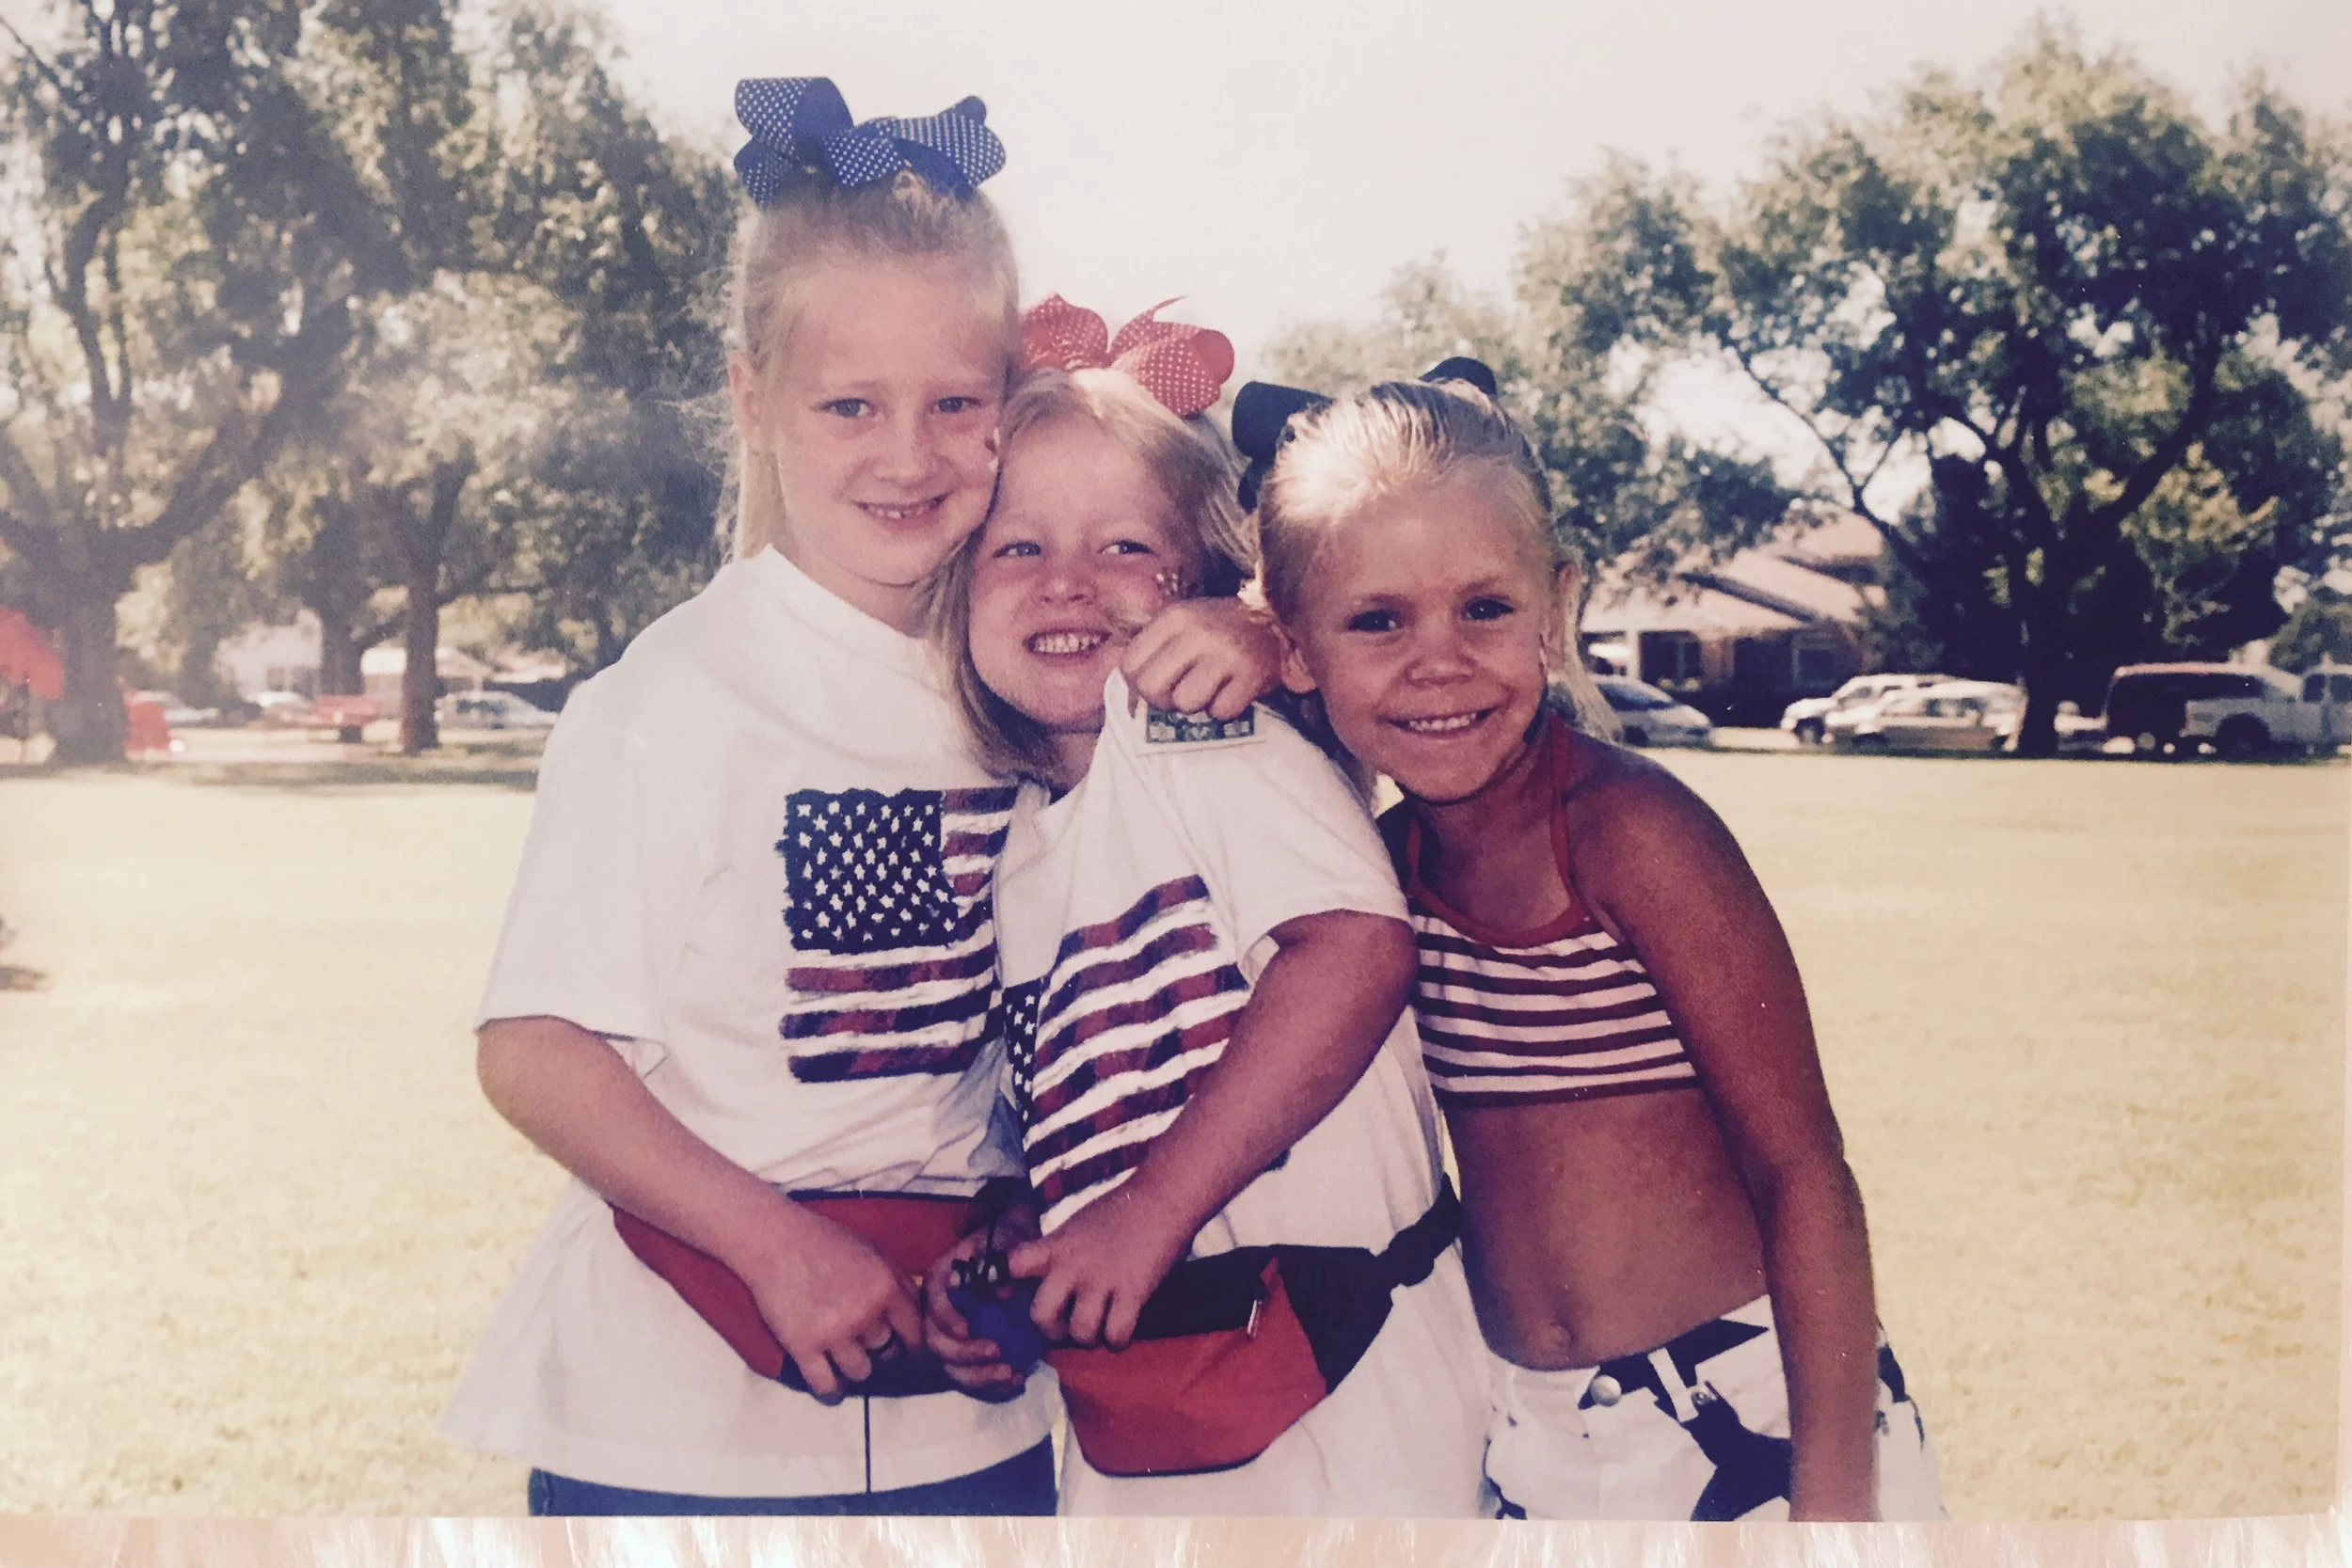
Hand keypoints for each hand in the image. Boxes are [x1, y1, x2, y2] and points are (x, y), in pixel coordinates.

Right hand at [734, 1208, 923, 1401]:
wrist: (776, 1241)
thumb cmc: (828, 1241)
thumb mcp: (875, 1252)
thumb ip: (899, 1283)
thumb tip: (919, 1314)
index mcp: (887, 1288)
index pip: (915, 1333)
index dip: (913, 1345)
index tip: (908, 1351)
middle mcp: (865, 1314)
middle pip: (887, 1353)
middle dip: (881, 1350)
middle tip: (867, 1343)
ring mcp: (834, 1333)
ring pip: (861, 1372)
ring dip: (857, 1368)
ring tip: (846, 1358)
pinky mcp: (803, 1347)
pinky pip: (826, 1385)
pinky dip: (831, 1391)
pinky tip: (832, 1387)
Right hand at [922, 1230, 1029, 1397]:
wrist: (1018, 1248)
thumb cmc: (1007, 1241)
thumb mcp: (1007, 1241)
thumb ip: (1001, 1262)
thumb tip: (1002, 1292)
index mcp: (940, 1281)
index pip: (933, 1304)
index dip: (946, 1320)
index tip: (968, 1330)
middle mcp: (939, 1312)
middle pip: (937, 1342)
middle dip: (964, 1354)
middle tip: (998, 1353)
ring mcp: (953, 1335)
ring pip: (951, 1366)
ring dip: (978, 1375)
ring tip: (1010, 1373)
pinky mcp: (969, 1352)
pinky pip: (972, 1375)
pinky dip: (992, 1383)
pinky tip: (1016, 1379)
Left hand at [1008, 1181, 1193, 1349]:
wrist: (1162, 1197)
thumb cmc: (1121, 1209)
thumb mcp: (1076, 1226)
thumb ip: (1060, 1251)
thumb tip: (1049, 1279)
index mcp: (1056, 1246)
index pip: (1012, 1266)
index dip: (1008, 1284)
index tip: (1020, 1293)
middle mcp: (1072, 1266)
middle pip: (1041, 1316)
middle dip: (1052, 1330)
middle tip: (1066, 1326)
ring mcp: (1102, 1281)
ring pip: (1081, 1332)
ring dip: (1090, 1338)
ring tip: (1100, 1328)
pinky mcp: (1132, 1292)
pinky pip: (1117, 1334)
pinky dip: (1119, 1339)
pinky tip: (1123, 1328)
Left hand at [1120, 598, 1283, 720]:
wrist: (1277, 622)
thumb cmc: (1221, 628)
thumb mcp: (1183, 623)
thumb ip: (1153, 648)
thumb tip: (1127, 692)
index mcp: (1174, 617)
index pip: (1130, 665)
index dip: (1139, 683)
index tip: (1160, 682)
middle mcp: (1196, 632)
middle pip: (1151, 688)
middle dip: (1164, 699)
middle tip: (1182, 691)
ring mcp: (1225, 653)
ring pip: (1185, 704)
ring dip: (1197, 705)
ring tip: (1211, 687)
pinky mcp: (1251, 674)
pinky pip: (1220, 712)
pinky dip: (1226, 709)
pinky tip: (1233, 690)